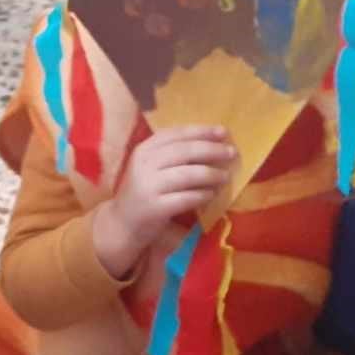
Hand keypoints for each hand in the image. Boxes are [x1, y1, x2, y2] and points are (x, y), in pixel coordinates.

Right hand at [93, 126, 235, 278]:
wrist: (122, 223)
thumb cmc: (143, 191)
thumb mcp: (150, 167)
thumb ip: (172, 154)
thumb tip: (211, 143)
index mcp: (144, 150)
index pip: (176, 134)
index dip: (201, 131)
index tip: (223, 132)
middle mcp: (144, 164)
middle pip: (185, 152)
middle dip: (212, 150)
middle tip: (232, 153)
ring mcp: (149, 186)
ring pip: (188, 175)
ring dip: (212, 174)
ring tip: (225, 176)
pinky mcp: (156, 208)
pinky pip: (187, 198)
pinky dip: (203, 195)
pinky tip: (212, 194)